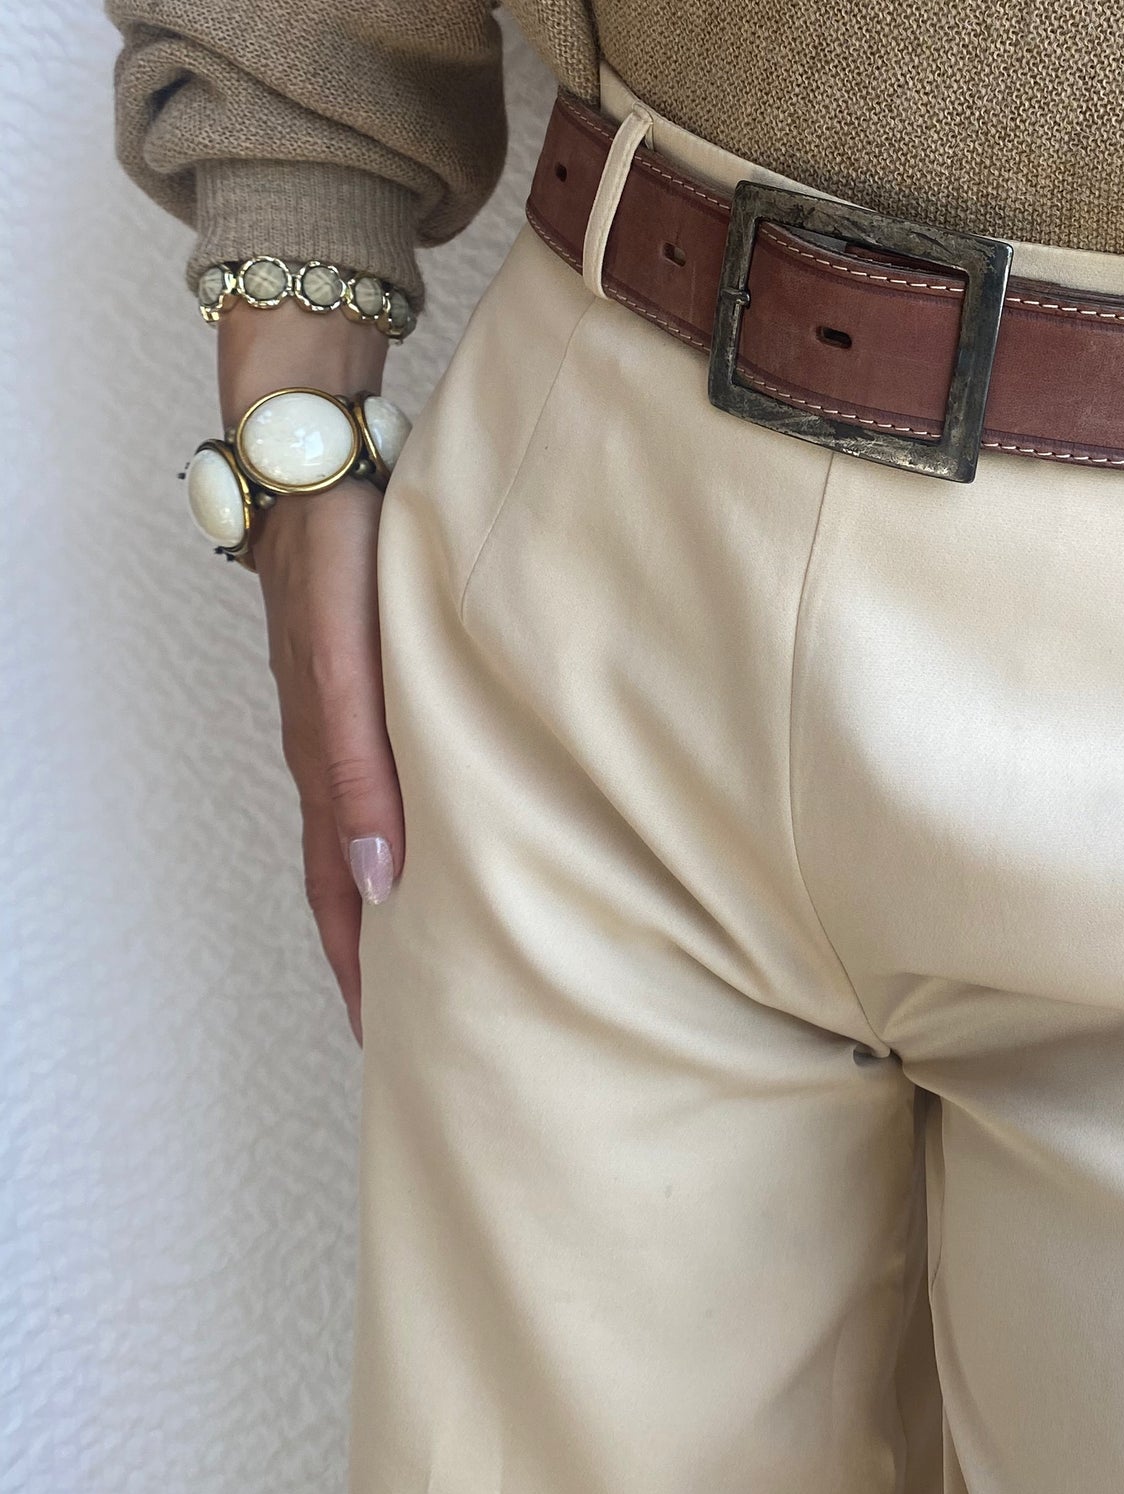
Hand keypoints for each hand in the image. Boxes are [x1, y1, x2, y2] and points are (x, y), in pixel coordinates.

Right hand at [219, 302, 399, 1043]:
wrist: (314, 451)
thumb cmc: (333, 544)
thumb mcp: (344, 655)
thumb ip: (360, 757)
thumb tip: (385, 875)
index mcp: (327, 757)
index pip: (344, 893)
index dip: (365, 968)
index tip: (392, 1042)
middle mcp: (331, 745)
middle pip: (351, 876)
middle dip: (378, 953)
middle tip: (418, 1027)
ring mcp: (347, 711)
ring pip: (368, 828)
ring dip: (393, 897)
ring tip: (436, 952)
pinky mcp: (368, 675)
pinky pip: (382, 772)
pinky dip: (404, 823)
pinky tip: (440, 830)